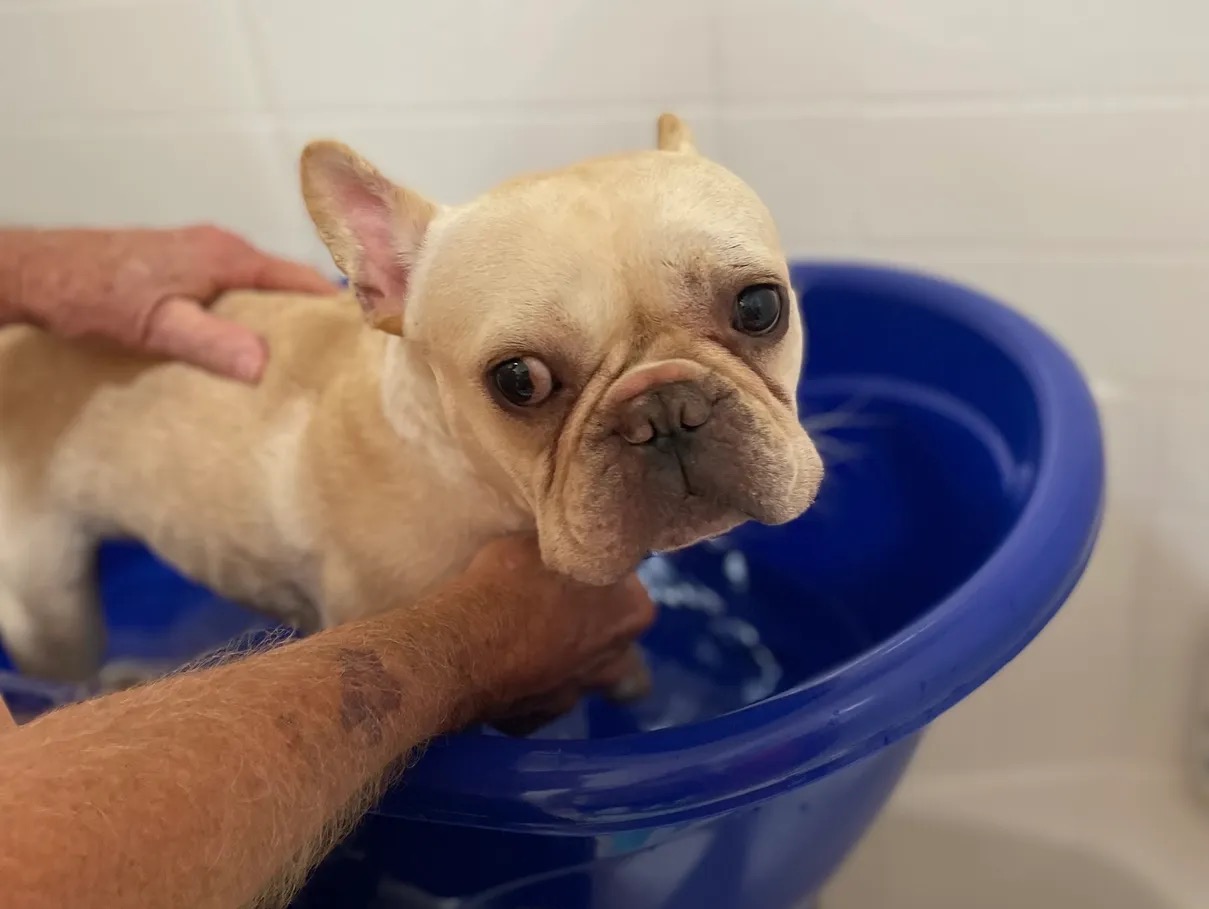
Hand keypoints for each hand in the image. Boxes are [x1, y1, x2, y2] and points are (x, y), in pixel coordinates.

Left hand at [5, 226, 336, 382]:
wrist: (39, 272)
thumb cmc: (93, 295)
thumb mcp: (155, 326)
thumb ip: (210, 342)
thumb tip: (264, 362)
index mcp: (227, 256)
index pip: (301, 277)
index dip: (337, 304)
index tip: (367, 333)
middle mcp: (221, 246)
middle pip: (287, 280)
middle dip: (316, 311)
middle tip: (342, 354)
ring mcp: (203, 252)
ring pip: (262, 284)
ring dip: (283, 313)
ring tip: (306, 353)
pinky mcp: (185, 264)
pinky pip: (238, 286)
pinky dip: (256, 309)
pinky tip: (253, 338)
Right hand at [443, 536, 656, 734]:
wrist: (462, 646)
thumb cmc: (509, 582)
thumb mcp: (543, 542)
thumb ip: (569, 552)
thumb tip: (569, 547)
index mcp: (631, 612)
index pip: (629, 591)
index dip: (599, 578)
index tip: (573, 571)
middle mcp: (615, 661)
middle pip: (613, 644)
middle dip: (591, 630)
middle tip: (558, 610)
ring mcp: (576, 696)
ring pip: (577, 680)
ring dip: (559, 665)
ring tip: (525, 644)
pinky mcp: (534, 722)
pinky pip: (533, 702)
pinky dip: (520, 689)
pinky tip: (496, 670)